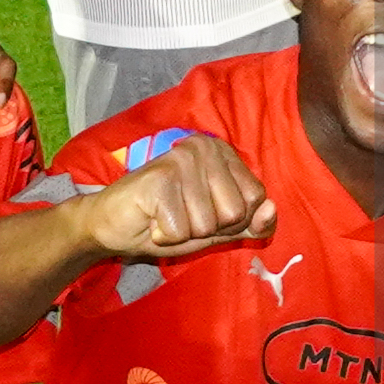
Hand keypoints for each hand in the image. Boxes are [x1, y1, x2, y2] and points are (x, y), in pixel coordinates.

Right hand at [86, 129, 272, 262]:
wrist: (111, 225)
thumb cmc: (166, 222)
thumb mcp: (217, 229)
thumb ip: (250, 222)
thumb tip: (272, 210)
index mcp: (223, 152)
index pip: (256, 199)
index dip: (231, 221)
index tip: (203, 212)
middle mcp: (205, 147)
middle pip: (234, 213)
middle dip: (208, 228)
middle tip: (181, 216)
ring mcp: (182, 159)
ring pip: (207, 224)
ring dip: (183, 233)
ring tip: (164, 217)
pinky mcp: (159, 178)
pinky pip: (180, 230)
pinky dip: (164, 236)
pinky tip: (151, 219)